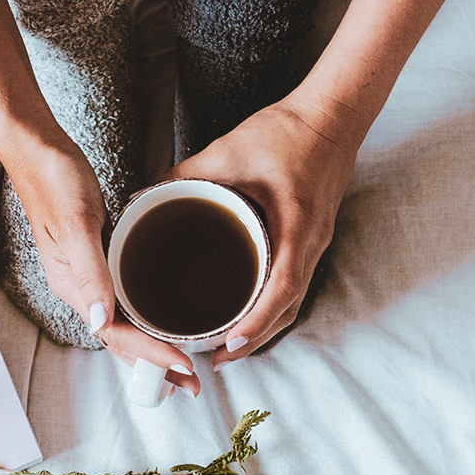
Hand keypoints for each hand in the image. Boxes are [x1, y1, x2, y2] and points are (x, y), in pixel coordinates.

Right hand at [4, 139, 201, 394]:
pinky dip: (145, 318)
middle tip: (191, 384)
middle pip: (121, 340)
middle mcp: (80, 288)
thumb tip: (102, 321)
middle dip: (155, 365)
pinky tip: (164, 318)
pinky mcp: (98, 258)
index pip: (116, 335)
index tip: (183, 368)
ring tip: (182, 364)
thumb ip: (89, 272)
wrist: (38, 150)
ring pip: (124, 325)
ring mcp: (88, 275)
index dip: (151, 355)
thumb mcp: (77, 223)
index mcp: (72, 286)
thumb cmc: (55, 180)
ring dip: (152, 347)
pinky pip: (124, 300)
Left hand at [164, 98, 358, 369]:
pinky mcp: (312, 238)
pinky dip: (272, 305)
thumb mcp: (227, 151)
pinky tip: (249, 311)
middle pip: (288, 307)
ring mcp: (317, 242)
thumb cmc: (285, 131)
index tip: (231, 345)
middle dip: (255, 339)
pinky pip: (294, 282)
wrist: (332, 115)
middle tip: (217, 359)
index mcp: (296, 224)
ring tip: (228, 347)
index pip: (283, 287)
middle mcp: (312, 241)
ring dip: (264, 327)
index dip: (257, 322)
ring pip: (293, 300)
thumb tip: (143, 197)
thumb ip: (184, 175)